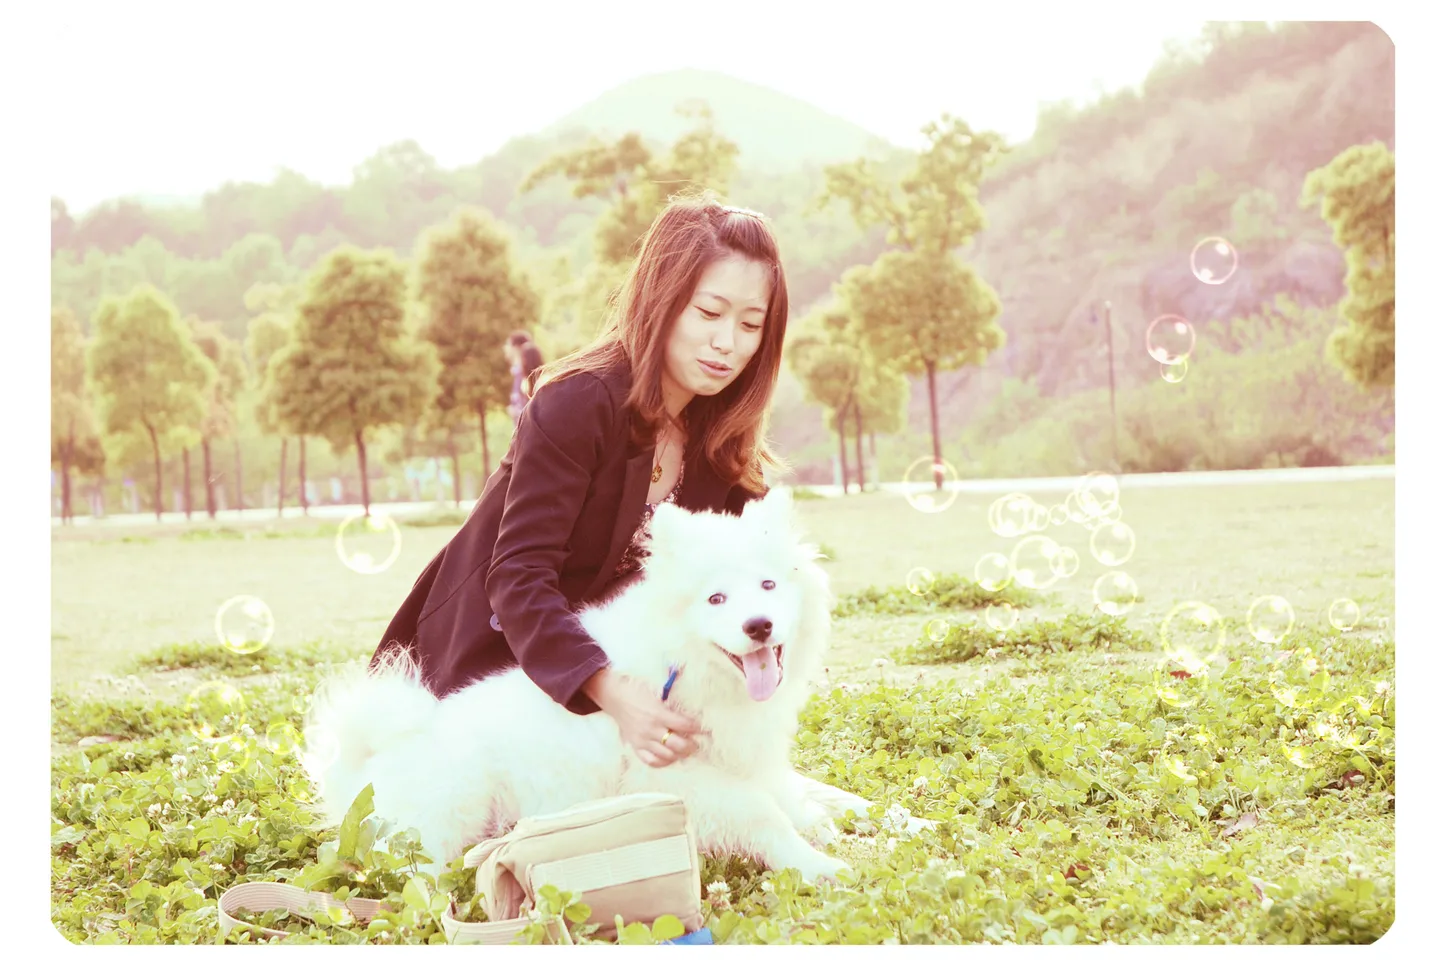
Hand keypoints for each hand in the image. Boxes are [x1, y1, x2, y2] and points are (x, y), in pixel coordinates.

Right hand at [583, 668, 705, 767]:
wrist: (614, 697)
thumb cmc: (637, 691)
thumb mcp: (657, 693)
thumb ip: (672, 704)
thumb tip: (691, 711)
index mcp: (658, 713)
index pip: (684, 725)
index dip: (698, 729)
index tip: (706, 730)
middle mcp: (651, 729)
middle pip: (677, 745)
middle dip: (691, 745)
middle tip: (698, 743)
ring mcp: (642, 740)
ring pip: (666, 755)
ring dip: (679, 754)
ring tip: (686, 750)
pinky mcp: (636, 746)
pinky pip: (651, 761)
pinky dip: (663, 762)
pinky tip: (670, 757)